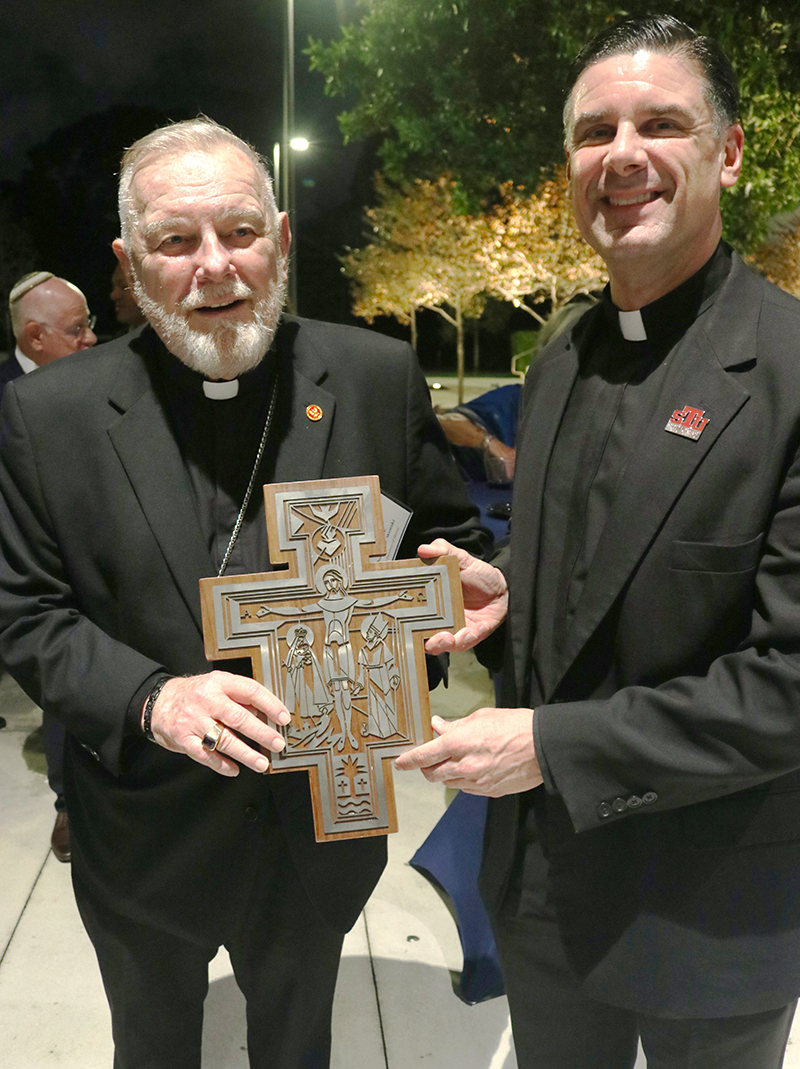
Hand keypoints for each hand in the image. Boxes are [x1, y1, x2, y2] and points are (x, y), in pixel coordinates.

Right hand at [146, 671, 291, 776]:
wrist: (158, 702)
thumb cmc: (194, 694)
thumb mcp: (217, 685)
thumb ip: (239, 697)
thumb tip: (266, 712)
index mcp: (219, 682)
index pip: (250, 691)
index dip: (270, 705)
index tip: (283, 718)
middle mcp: (206, 700)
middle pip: (239, 718)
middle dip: (262, 733)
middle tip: (277, 744)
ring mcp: (194, 720)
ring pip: (224, 740)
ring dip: (246, 754)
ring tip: (262, 763)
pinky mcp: (183, 739)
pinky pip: (205, 755)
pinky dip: (221, 764)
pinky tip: (234, 770)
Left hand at [394, 708, 540, 795]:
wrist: (543, 746)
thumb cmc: (514, 725)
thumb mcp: (481, 717)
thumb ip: (456, 725)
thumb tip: (438, 726)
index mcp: (459, 743)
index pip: (424, 756)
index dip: (408, 761)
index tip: (400, 763)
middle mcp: (464, 766)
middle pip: (432, 774)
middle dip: (426, 769)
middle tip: (428, 760)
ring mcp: (477, 782)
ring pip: (449, 783)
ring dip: (445, 774)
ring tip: (455, 761)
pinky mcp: (489, 791)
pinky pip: (467, 788)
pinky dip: (463, 780)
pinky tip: (472, 769)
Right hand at [417, 538, 507, 652]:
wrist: (502, 586)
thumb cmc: (477, 574)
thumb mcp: (461, 558)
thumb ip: (443, 550)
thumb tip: (424, 549)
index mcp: (431, 603)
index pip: (412, 617)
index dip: (406, 625)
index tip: (403, 624)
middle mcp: (441, 620)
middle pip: (426, 638)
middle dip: (426, 641)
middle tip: (428, 638)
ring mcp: (456, 629)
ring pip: (445, 645)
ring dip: (444, 644)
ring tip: (446, 637)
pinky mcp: (473, 634)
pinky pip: (468, 641)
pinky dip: (467, 638)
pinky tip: (470, 631)